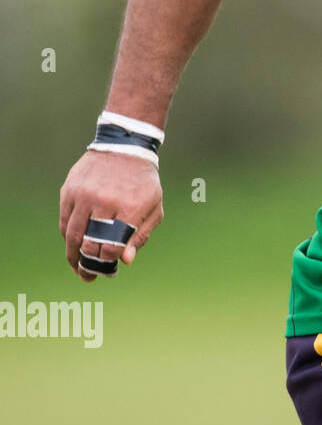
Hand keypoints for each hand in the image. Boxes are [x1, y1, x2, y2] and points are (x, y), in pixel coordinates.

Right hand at [59, 151, 163, 281]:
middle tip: (88, 276)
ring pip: (72, 234)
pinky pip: (65, 220)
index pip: (113, 245)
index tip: (109, 269)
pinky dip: (68, 236)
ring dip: (73, 255)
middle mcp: (104, 201)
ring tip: (77, 267)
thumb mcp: (154, 207)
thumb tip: (125, 261)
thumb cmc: (143, 182)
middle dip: (88, 264)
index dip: (109, 262)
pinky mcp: (69, 190)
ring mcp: (84, 195)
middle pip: (89, 242)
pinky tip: (73, 245)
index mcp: (129, 207)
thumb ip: (141, 235)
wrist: (125, 148)